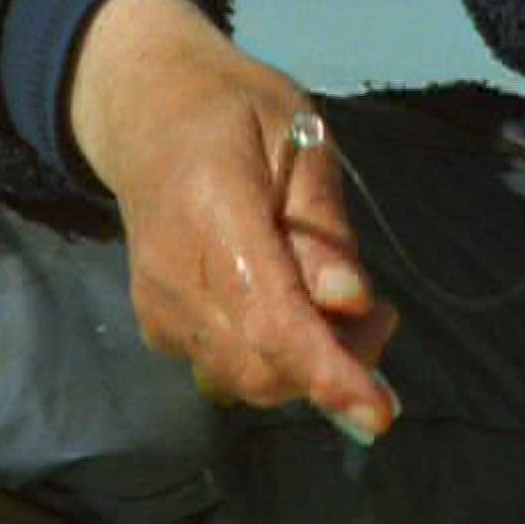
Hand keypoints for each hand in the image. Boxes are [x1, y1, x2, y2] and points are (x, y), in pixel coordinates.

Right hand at [69, 0, 398, 436]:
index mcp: (213, 215)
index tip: (378, 411)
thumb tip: (349, 302)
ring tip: (343, 309)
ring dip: (307, 367)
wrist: (144, 114)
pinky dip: (273, 360)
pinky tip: (294, 312)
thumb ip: (322, 224)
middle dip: (336, 365)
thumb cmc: (232, 112)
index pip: (270, 319)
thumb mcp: (298, 135)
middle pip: (261, 366)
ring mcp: (159, 308)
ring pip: (245, 379)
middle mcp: (175, 276)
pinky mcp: (158, 327)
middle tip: (380, 316)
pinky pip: (226, 369)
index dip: (327, 371)